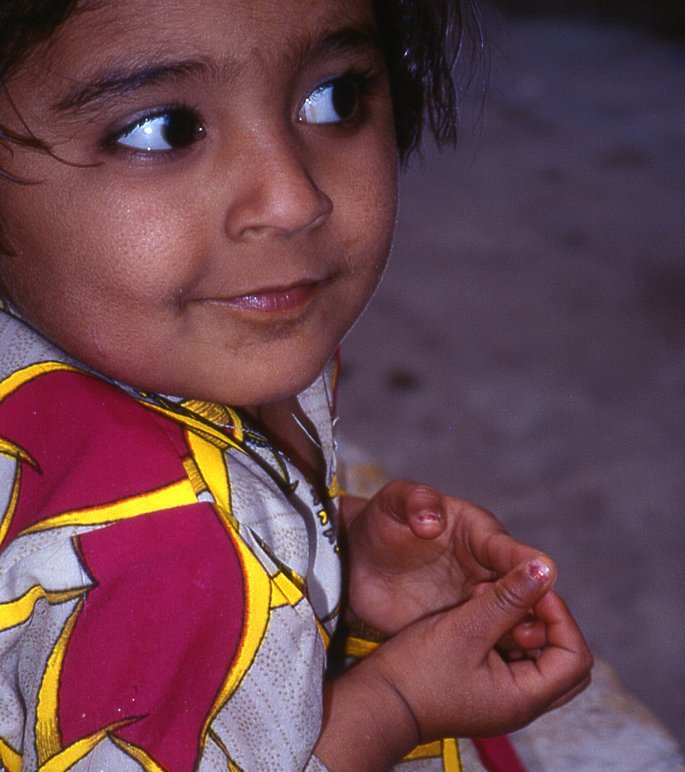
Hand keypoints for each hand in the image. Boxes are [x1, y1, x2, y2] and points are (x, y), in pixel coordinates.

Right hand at [316, 556, 592, 769]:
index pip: (574, 656)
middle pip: (563, 657)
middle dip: (547, 619)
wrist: (377, 701)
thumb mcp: (465, 628)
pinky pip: (511, 652)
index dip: (561, 616)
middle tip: (522, 593)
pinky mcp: (484, 682)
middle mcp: (521, 701)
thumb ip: (507, 598)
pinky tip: (477, 606)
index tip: (533, 587)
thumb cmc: (417, 672)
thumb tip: (545, 568)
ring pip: (536, 651)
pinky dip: (503, 627)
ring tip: (489, 596)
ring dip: (522, 619)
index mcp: (525, 697)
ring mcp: (503, 694)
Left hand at [341, 481, 547, 641]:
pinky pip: (489, 640)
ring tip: (521, 645)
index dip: (525, 562)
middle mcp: (486, 567)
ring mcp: (476, 598)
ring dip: (519, 631)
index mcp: (478, 532)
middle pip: (523, 589)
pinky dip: (498, 652)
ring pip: (511, 618)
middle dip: (531, 605)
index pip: (508, 548)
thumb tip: (433, 521)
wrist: (358, 561)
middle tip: (531, 622)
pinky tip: (501, 667)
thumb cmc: (381, 522)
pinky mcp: (461, 624)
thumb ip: (416, 501)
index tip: (544, 573)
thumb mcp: (393, 502)